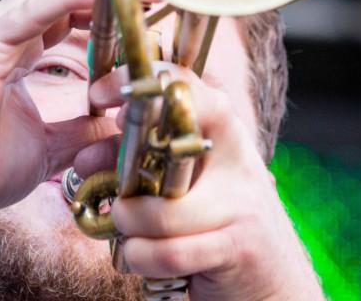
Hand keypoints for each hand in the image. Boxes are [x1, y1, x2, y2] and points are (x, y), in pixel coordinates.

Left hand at [85, 63, 324, 300]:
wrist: (276, 282)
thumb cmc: (218, 225)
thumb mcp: (187, 183)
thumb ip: (141, 162)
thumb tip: (84, 158)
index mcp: (223, 132)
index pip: (183, 85)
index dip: (136, 80)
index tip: (99, 95)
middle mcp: (236, 159)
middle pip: (164, 144)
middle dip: (119, 168)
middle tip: (102, 184)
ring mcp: (240, 203)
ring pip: (157, 213)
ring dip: (128, 226)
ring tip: (129, 233)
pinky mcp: (236, 248)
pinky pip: (165, 252)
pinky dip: (140, 258)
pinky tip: (141, 257)